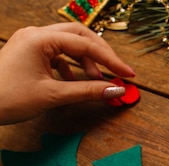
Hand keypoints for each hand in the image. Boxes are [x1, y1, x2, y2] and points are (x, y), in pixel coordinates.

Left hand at [0, 23, 134, 124]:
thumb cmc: (7, 98)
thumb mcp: (53, 96)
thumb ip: (88, 91)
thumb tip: (115, 90)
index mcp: (40, 39)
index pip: (85, 45)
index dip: (110, 60)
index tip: (128, 74)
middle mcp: (35, 35)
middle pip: (79, 35)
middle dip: (100, 54)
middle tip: (116, 71)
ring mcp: (30, 43)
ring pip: (69, 43)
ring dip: (86, 61)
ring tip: (96, 81)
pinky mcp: (28, 54)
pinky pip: (57, 53)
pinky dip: (72, 66)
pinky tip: (76, 82)